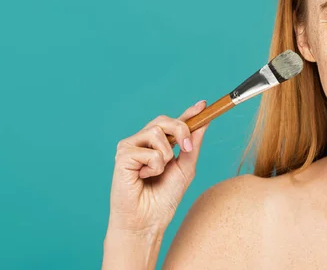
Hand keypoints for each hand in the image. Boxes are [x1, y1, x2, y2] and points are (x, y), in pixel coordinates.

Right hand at [107, 100, 209, 232]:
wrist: (148, 221)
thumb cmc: (164, 198)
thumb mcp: (186, 168)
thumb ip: (193, 145)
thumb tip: (204, 122)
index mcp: (157, 144)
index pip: (173, 123)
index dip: (188, 113)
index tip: (203, 105)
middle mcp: (142, 141)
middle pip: (164, 120)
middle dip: (181, 130)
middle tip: (187, 148)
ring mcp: (130, 146)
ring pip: (157, 132)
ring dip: (165, 156)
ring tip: (156, 173)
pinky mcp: (122, 155)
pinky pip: (149, 151)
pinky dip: (154, 167)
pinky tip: (143, 178)